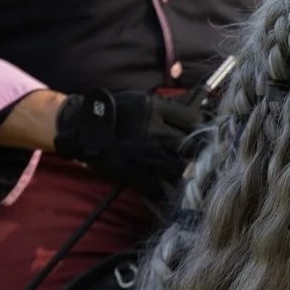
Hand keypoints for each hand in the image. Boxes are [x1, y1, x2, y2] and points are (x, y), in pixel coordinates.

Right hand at [52, 89, 205, 197]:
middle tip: (199, 155)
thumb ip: (166, 106)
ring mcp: (144, 155)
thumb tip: (195, 105)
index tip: (206, 132)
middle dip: (197, 151)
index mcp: (156, 111)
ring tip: (185, 172)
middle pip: (190, 146)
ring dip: (184, 172)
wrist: (84, 128)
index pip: (194, 119)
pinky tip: (166, 187)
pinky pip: (157, 187)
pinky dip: (164, 189)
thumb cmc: (115, 111)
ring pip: (178, 169)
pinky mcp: (133, 173)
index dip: (204, 127)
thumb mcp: (142, 100)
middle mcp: (154, 132)